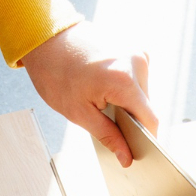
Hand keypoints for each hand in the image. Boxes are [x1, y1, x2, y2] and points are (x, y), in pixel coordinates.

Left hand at [22, 20, 158, 166]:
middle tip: (104, 122)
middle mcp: (137, 62)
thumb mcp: (79, 113)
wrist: (45, 37)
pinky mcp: (131, 49)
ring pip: (141, 94)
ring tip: (100, 100)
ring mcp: (136, 52)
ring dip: (126, 104)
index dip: (145, 141)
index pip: (150, 121)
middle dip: (131, 121)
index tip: (134, 152)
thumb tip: (126, 157)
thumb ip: (108, 136)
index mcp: (125, 80)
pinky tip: (103, 88)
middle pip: (146, 108)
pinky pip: (136, 80)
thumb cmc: (56, 72)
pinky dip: (123, 90)